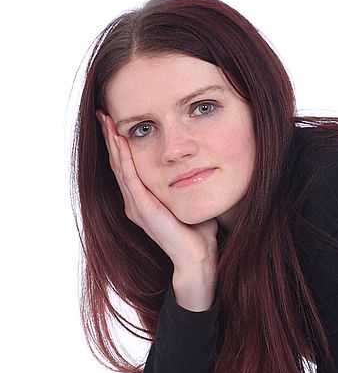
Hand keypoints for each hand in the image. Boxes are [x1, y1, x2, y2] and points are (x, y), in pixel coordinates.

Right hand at [97, 112, 217, 309]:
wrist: (196, 257)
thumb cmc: (198, 234)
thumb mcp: (190, 202)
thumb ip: (188, 187)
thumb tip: (199, 170)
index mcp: (143, 202)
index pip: (128, 167)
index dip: (121, 145)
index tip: (117, 124)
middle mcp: (134, 203)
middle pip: (118, 163)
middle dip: (111, 137)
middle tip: (103, 114)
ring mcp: (136, 205)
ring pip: (119, 166)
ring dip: (112, 142)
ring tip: (106, 120)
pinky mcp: (142, 207)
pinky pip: (129, 176)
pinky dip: (123, 157)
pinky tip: (118, 139)